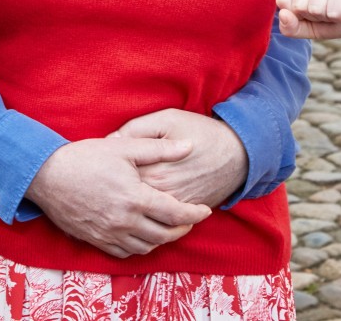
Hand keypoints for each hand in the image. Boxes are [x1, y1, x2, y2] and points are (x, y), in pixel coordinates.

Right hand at [25, 138, 211, 257]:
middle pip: (165, 235)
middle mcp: (124, 221)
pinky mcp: (96, 240)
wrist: (46, 175)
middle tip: (189, 219)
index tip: (205, 210)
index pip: (176, 214)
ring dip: (163, 239)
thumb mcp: (123, 146)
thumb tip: (189, 147)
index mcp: (135, 198)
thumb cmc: (84, 157)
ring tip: (169, 226)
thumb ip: (159, 148)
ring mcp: (109, 234)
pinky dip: (140, 247)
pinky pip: (125, 252)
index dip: (195, 214)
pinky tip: (143, 235)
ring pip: (147, 247)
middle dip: (183, 229)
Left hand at [112, 109, 248, 206]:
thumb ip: (135, 129)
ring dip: (129, 208)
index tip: (101, 166)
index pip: (119, 179)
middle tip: (106, 182)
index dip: (108, 173)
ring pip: (143, 214)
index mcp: (153, 170)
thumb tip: (109, 140)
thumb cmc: (201, 131)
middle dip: (115, 192)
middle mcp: (163, 194)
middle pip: (128, 200)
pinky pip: (161, 220)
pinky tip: (138, 207)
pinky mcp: (186, 213)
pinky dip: (147, 217)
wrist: (239, 153)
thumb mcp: (166, 120)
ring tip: (118, 197)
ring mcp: (175, 206)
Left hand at [275, 0, 340, 38]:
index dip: (300, 15)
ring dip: (330, 16)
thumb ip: (291, 27)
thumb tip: (283, 15)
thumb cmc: (338, 18)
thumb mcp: (310, 28)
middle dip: (315, 17)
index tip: (317, 11)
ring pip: (315, 9)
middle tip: (331, 9)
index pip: (282, 2)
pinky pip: (333, 11)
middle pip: (298, 6)